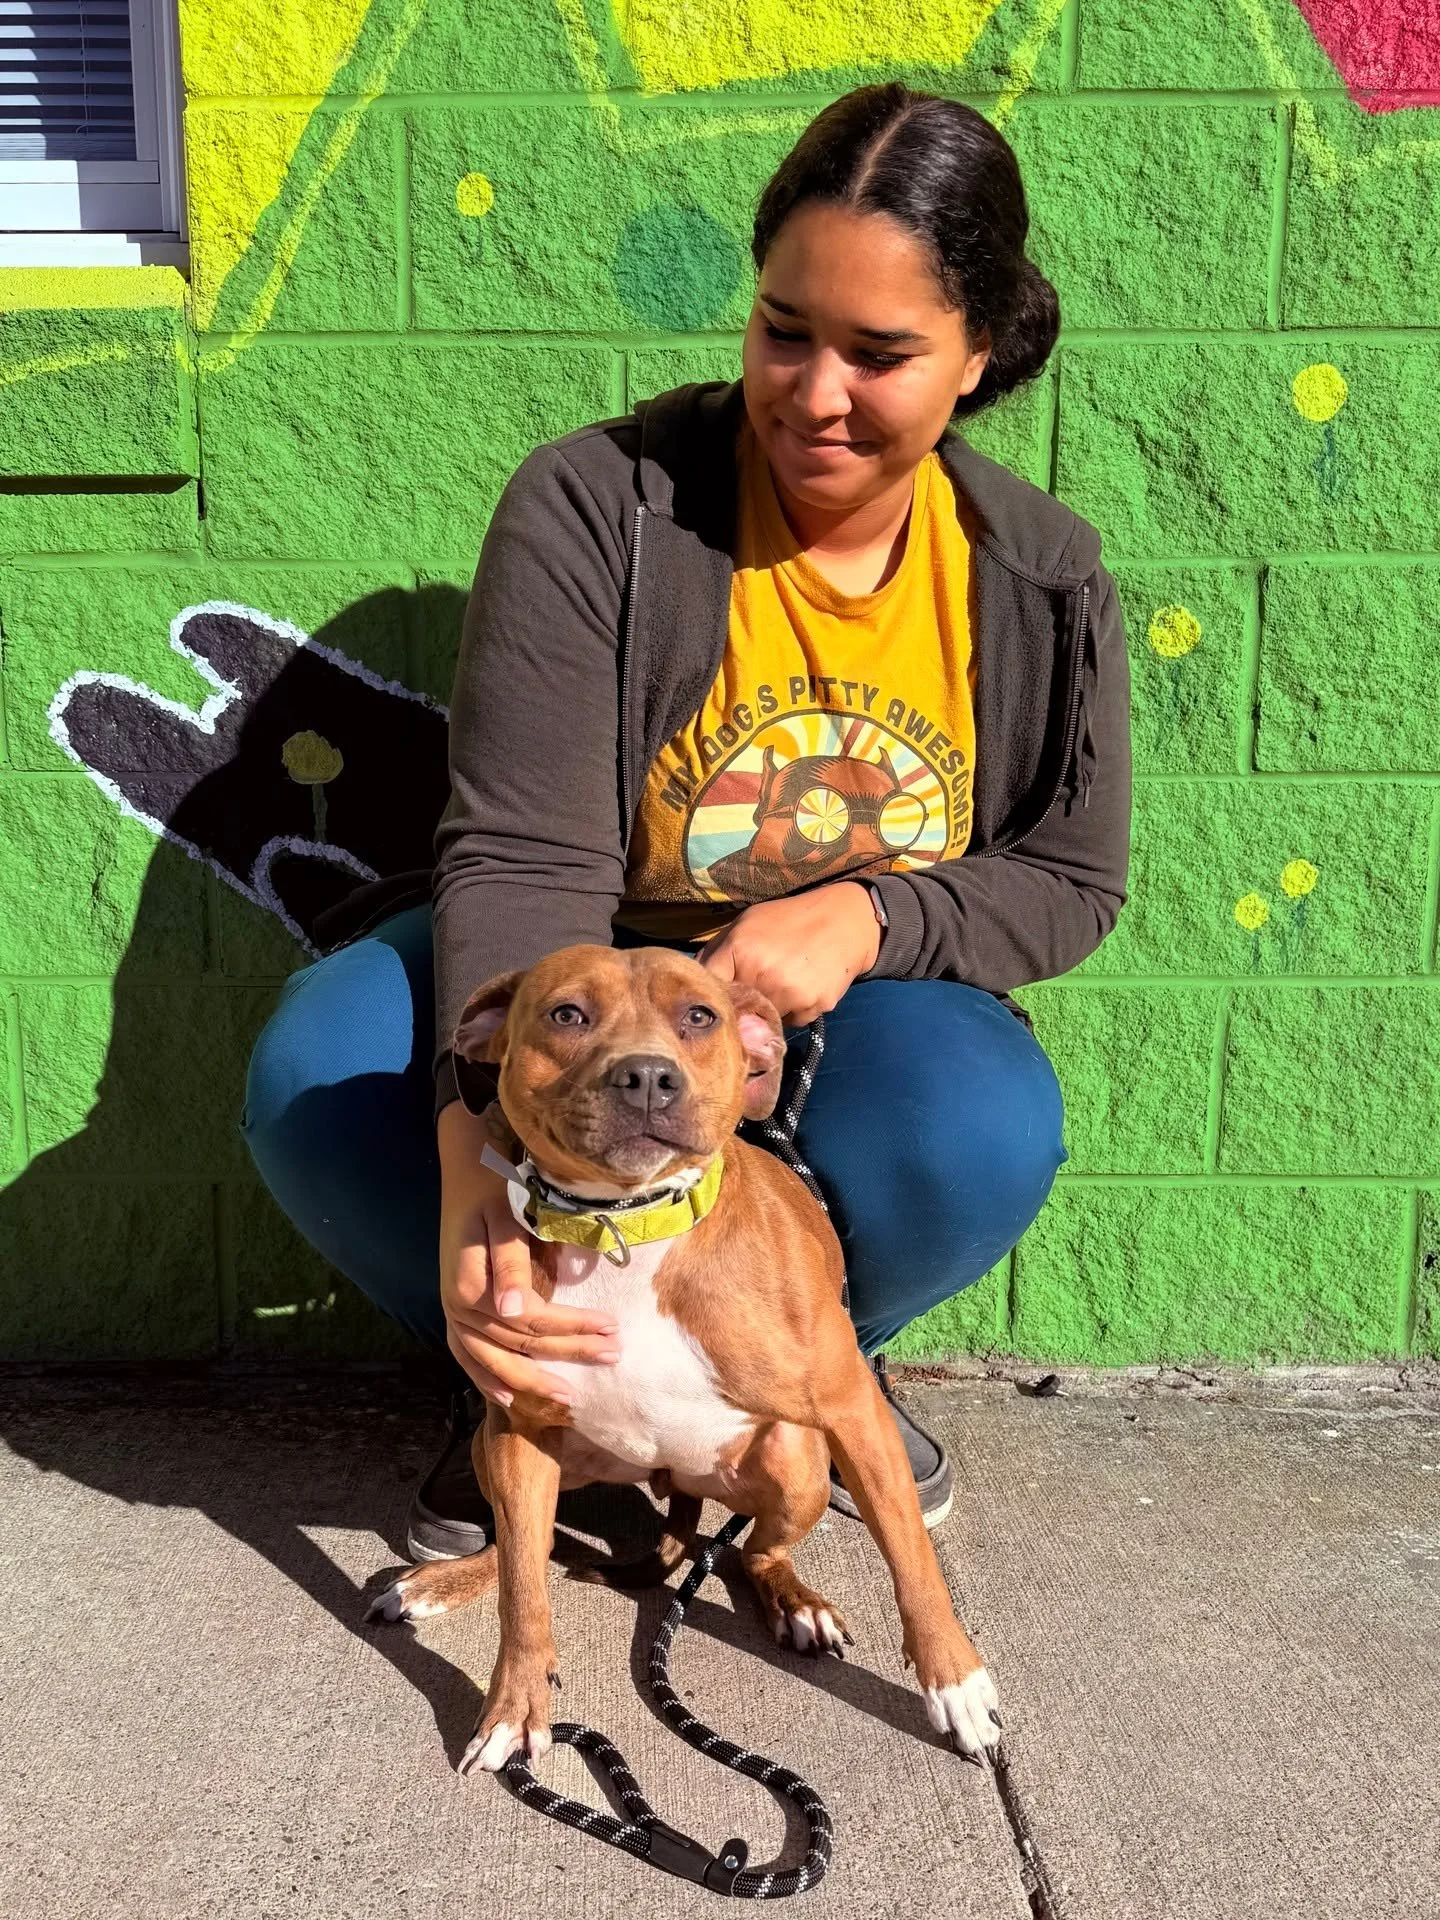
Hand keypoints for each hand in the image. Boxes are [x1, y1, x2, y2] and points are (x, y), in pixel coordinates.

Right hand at [438, 1107, 620, 1413]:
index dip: (573, 1328)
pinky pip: (468, 1357)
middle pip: (521, 1343)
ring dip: (535, 1380)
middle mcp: (458, 1309)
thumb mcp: (506, 1219)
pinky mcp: (456, 1314)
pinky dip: (487, 1378)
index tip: (612, 1326)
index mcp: (470, 1287)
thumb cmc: (494, 1191)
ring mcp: (454, 1315)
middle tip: (613, 1355)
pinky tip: (508, 1399)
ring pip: (497, 1359)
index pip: (532, 1321)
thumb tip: (512, 1312)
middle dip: (569, 1352)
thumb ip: (510, 1265)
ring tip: (571, 1397)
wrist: (466, 1174)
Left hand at [697, 880, 881, 1025]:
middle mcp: (762, 975)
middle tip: (755, 988)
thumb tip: (691, 982)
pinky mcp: (813, 1007)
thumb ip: (716, 953)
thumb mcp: (746, 924)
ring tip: (782, 982)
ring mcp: (789, 994)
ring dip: (768, 1010)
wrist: (846, 921)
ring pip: (764, 1021)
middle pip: (737, 1012)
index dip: (711, 997)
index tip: (715, 1000)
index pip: (710, 990)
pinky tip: (804, 986)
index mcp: (739, 951)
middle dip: (741, 1006)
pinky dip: (794, 1011)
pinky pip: (791, 1022)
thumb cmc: (789, 920)